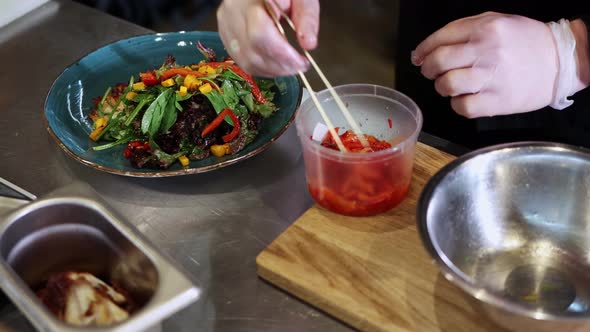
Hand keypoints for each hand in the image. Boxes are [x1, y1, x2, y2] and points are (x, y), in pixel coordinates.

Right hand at [217, 0, 319, 76]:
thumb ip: (306, 16)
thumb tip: (308, 44)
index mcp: (251, 0)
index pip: (261, 34)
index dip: (282, 54)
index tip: (302, 62)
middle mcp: (233, 12)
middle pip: (252, 50)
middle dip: (280, 66)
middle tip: (299, 67)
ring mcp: (226, 25)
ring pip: (246, 60)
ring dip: (272, 70)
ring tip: (290, 67)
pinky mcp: (226, 35)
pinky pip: (242, 61)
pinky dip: (261, 69)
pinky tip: (276, 65)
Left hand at [411, 12, 560, 117]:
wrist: (561, 61)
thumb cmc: (526, 42)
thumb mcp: (498, 21)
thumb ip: (464, 29)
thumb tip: (429, 48)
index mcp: (486, 28)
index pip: (440, 38)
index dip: (423, 50)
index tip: (418, 58)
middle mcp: (487, 51)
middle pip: (438, 62)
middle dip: (428, 69)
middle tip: (431, 72)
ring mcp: (492, 78)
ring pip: (447, 85)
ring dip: (442, 87)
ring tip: (450, 85)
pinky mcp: (498, 101)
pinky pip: (462, 107)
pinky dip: (458, 104)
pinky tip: (465, 98)